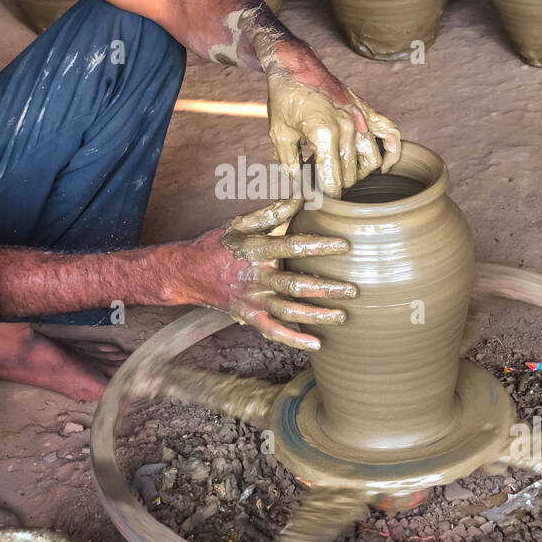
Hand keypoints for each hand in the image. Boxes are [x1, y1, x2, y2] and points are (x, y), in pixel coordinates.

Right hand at [181, 197, 357, 350]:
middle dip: (325, 288)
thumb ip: (270, 214)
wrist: (188, 273)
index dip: (319, 246)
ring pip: (288, 311)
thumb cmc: (218, 245)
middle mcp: (256, 278)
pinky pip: (273, 331)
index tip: (344, 246)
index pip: (292, 246)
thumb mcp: (239, 224)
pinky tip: (317, 344)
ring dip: (316, 316)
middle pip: (295, 285)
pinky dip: (294, 339)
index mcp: (256, 251)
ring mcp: (252, 300)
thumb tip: (299, 198)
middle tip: (353, 290)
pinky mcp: (249, 317)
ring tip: (342, 317)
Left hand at [262, 41, 401, 198]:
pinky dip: (392, 153)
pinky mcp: (367, 111)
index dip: (325, 197)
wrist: (295, 66)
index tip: (316, 201)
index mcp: (324, 134)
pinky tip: (383, 167)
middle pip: (351, 175)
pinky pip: (391, 134)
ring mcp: (361, 118)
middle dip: (336, 184)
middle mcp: (348, 127)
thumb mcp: (279, 136)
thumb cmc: (285, 100)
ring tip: (339, 170)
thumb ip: (291, 166)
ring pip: (372, 161)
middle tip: (319, 179)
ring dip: (357, 173)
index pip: (333, 182)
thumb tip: (303, 188)